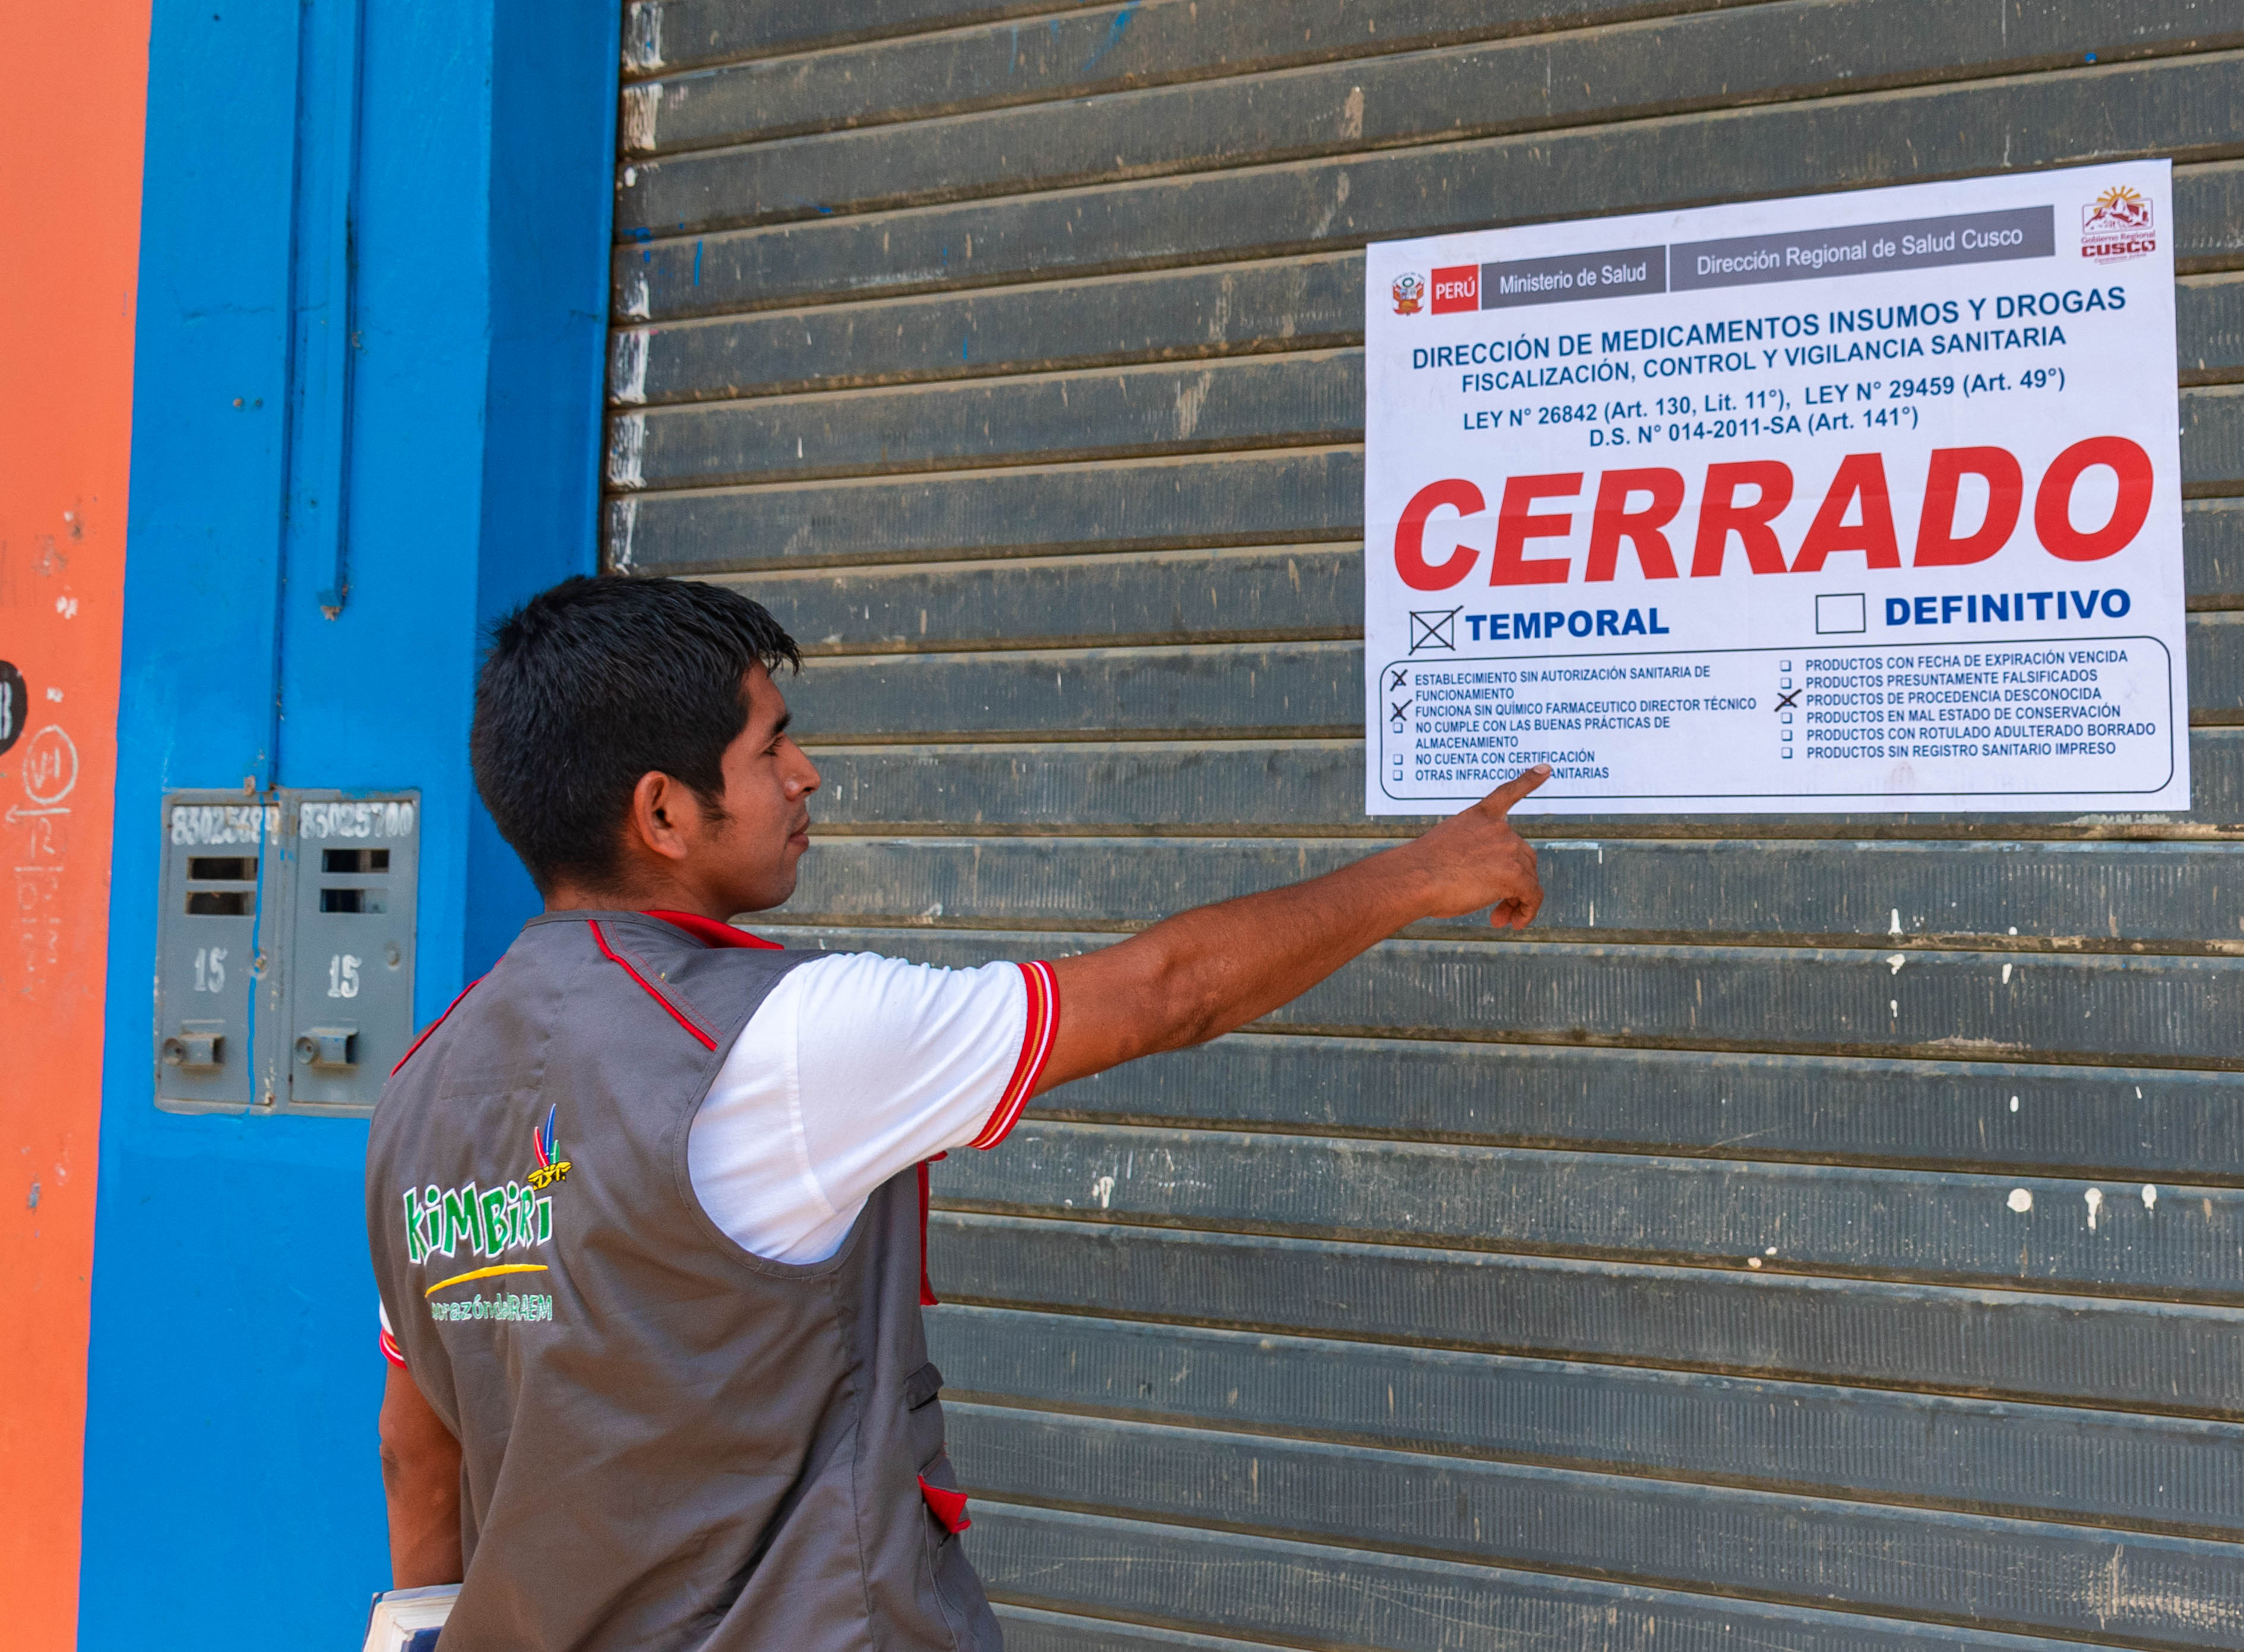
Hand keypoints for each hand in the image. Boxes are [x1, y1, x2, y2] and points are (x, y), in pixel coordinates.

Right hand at [1400, 764, 1548, 928]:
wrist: (1414, 878)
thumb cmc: (1419, 871)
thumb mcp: (1444, 851)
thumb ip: (1469, 856)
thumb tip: (1482, 881)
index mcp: (1479, 816)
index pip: (1508, 793)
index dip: (1529, 780)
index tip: (1546, 768)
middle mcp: (1499, 829)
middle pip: (1522, 856)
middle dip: (1513, 883)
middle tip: (1495, 910)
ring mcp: (1508, 850)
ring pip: (1527, 879)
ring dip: (1516, 901)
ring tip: (1498, 921)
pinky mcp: (1514, 875)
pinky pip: (1533, 894)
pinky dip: (1529, 910)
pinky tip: (1520, 924)